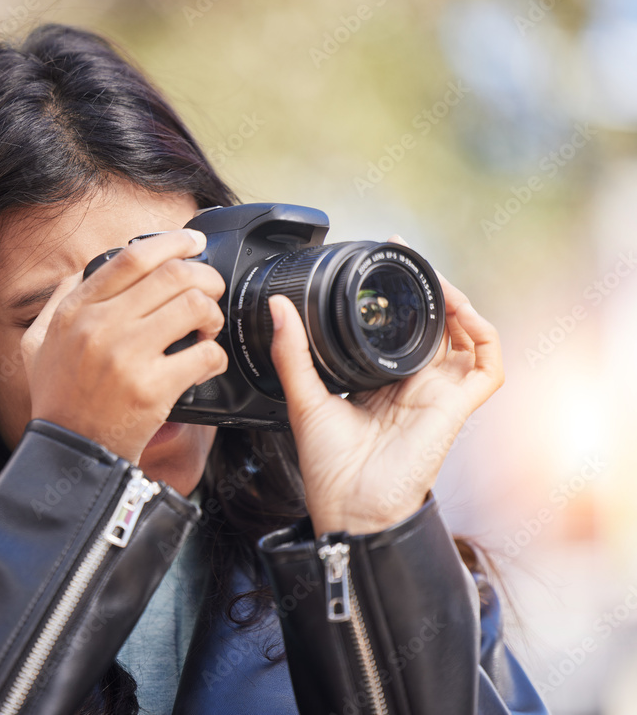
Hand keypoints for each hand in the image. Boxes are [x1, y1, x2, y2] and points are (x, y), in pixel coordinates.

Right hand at [21, 229, 227, 464]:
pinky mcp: (152, 389)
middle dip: (205, 277)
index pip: (133, 257)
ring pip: (194, 307)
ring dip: (212, 315)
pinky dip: (216, 357)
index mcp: (77, 310)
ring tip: (208, 329)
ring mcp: (127, 357)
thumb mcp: (37, 343)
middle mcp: (100, 327)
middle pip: (173, 276)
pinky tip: (208, 364)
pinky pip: (204, 355)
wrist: (69, 453)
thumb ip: (57, 301)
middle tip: (212, 290)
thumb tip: (82, 267)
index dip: (173, 242)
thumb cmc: (57, 400)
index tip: (194, 243)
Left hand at [268, 236, 503, 536]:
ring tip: (438, 282)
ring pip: (468, 338)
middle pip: (437, 326)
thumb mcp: (304, 398)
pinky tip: (461, 314)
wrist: (347, 506)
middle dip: (430, 290)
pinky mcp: (457, 409)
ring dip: (460, 305)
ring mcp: (439, 396)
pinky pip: (488, 367)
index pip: (401, 329)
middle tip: (411, 260)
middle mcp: (415, 385)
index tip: (387, 259)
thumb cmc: (329, 467)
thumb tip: (278, 308)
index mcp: (383, 382)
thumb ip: (292, 353)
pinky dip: (483, 335)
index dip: (401, 295)